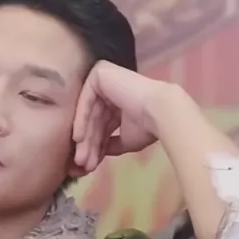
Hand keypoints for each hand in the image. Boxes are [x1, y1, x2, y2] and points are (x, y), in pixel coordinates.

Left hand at [72, 60, 172, 174]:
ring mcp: (104, 78)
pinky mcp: (99, 73)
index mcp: (117, 100)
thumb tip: (100, 154)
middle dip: (87, 145)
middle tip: (82, 163)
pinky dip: (81, 121)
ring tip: (81, 158)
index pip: (100, 124)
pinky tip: (78, 139)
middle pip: (93, 120)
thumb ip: (111, 144)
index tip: (88, 165)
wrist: (160, 111)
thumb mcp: (125, 139)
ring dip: (84, 138)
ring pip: (88, 114)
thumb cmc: (147, 125)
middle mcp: (109, 88)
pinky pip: (86, 101)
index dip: (94, 146)